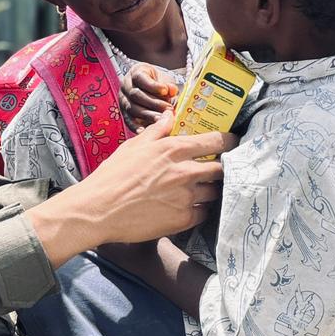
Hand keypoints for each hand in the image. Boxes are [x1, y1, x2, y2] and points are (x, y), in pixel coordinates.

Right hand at [27, 114, 236, 265]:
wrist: (100, 209)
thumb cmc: (114, 175)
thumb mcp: (134, 146)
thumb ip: (157, 131)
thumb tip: (170, 116)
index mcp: (174, 149)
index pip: (216, 142)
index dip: (230, 141)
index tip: (234, 142)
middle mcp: (185, 172)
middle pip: (220, 169)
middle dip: (221, 168)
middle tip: (216, 169)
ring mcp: (186, 197)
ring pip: (214, 192)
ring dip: (210, 190)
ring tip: (201, 190)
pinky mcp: (182, 219)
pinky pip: (203, 212)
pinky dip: (200, 209)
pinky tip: (189, 206)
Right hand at [119, 62, 177, 130]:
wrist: (152, 89)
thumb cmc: (159, 83)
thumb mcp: (164, 80)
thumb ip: (169, 85)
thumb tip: (172, 90)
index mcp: (135, 72)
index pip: (140, 78)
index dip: (153, 85)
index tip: (165, 90)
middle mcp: (126, 86)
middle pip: (136, 95)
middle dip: (153, 103)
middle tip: (168, 109)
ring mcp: (123, 100)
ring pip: (132, 108)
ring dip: (148, 115)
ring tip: (162, 120)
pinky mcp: (125, 113)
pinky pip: (129, 121)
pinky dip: (137, 126)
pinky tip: (145, 131)